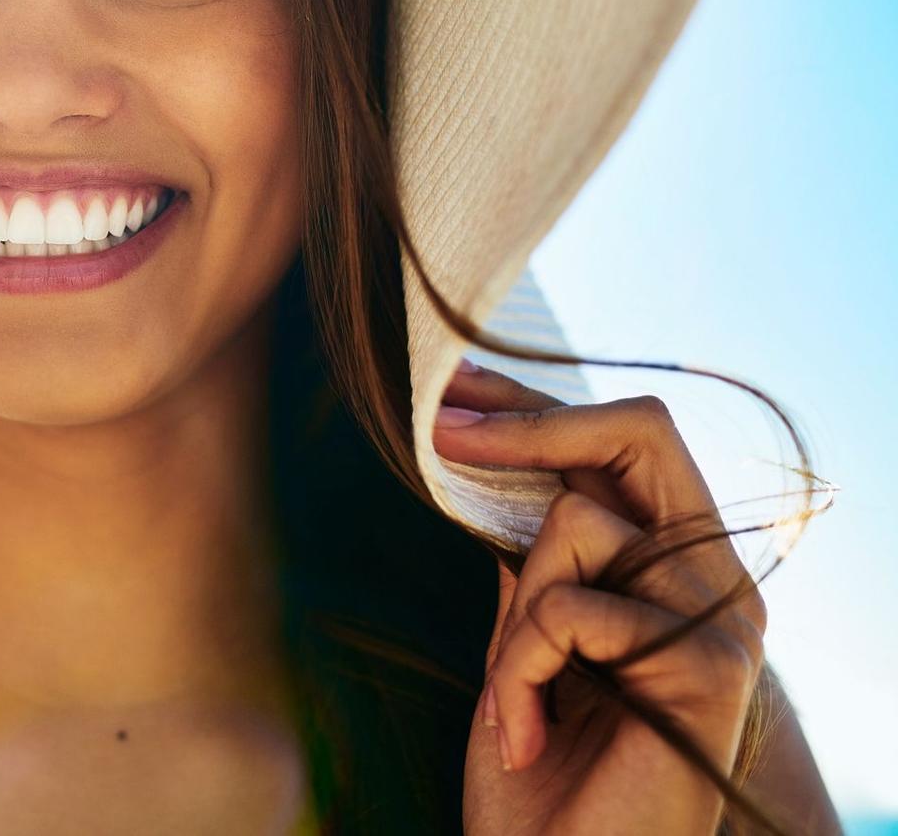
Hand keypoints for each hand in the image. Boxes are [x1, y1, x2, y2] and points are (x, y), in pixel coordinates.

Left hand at [433, 361, 766, 834]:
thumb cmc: (539, 774)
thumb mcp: (523, 646)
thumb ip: (531, 563)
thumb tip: (488, 459)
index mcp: (674, 568)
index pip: (622, 445)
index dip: (537, 405)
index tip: (453, 387)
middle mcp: (712, 581)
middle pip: (640, 432)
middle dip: (534, 422)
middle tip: (442, 433)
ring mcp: (718, 619)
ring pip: (574, 523)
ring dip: (511, 617)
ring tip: (513, 704)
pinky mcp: (705, 665)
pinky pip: (566, 607)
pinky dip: (518, 670)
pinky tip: (527, 737)